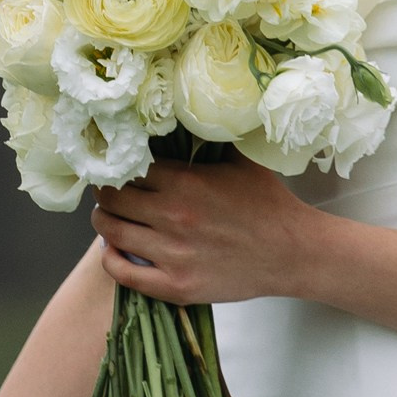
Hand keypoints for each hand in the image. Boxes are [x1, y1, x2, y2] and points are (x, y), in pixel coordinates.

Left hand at [92, 154, 312, 301]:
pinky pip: (123, 273)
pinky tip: (115, 248)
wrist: (293, 253)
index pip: (127, 169)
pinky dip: (111, 259)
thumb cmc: (267, 203)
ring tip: (110, 216)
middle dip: (106, 192)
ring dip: (104, 222)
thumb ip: (207, 137)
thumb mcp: (239, 158)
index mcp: (185, 182)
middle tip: (109, 191)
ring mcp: (172, 255)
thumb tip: (183, 110)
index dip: (117, 166)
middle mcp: (173, 217)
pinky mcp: (176, 287)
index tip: (116, 166)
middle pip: (111, 199)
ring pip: (111, 232)